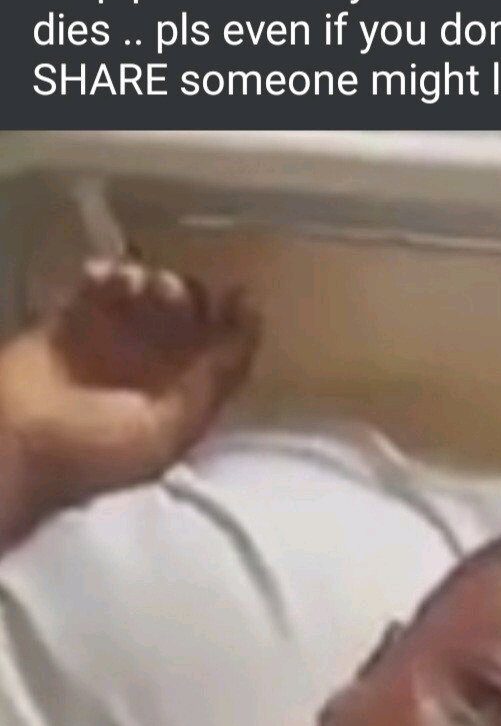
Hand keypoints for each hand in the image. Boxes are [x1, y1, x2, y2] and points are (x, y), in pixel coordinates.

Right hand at [0, 259, 260, 525]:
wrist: (12, 446)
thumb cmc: (93, 452)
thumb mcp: (167, 431)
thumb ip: (212, 382)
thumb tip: (251, 323)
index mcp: (182, 399)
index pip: (221, 353)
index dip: (235, 322)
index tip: (238, 292)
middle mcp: (152, 369)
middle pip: (187, 316)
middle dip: (188, 296)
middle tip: (168, 293)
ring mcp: (111, 342)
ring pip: (146, 295)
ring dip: (148, 280)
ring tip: (131, 286)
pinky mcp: (70, 320)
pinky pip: (100, 283)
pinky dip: (106, 273)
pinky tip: (100, 278)